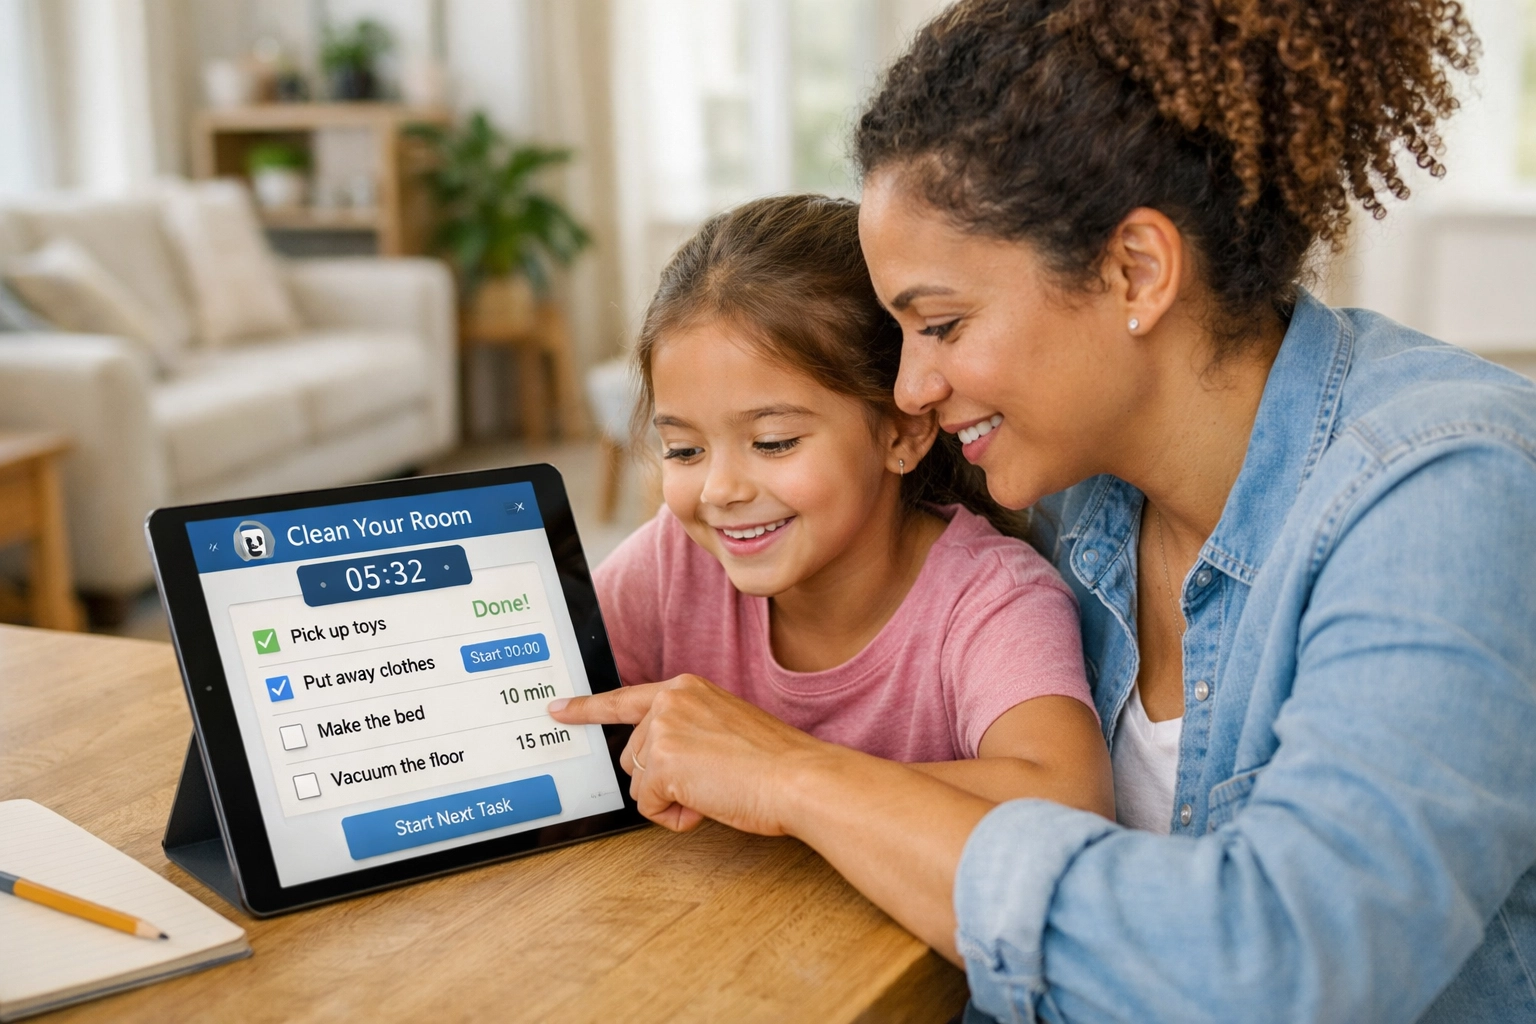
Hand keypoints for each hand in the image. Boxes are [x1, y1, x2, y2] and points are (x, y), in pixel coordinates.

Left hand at [549, 675, 831, 834]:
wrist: (798, 778)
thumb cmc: (775, 763)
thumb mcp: (724, 730)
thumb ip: (688, 733)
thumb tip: (657, 765)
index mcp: (686, 688)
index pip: (625, 699)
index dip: (587, 709)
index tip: (557, 709)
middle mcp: (670, 700)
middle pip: (633, 757)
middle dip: (663, 779)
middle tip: (711, 781)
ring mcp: (662, 728)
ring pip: (638, 782)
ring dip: (671, 797)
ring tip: (716, 789)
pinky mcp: (660, 761)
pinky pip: (647, 806)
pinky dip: (676, 816)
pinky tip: (708, 803)